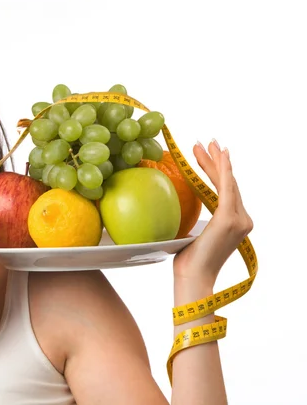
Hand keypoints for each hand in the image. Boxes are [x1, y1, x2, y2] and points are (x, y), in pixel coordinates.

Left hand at [173, 139, 252, 286]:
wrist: (192, 277)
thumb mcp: (191, 234)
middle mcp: (242, 220)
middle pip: (228, 183)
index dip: (218, 171)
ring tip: (207, 144)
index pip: (226, 191)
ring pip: (227, 182)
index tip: (209, 154)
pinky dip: (222, 170)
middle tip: (208, 142)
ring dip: (216, 161)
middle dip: (217, 161)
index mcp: (234, 223)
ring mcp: (239, 220)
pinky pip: (226, 189)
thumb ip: (194, 218)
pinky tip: (219, 156)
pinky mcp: (229, 219)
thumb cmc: (187, 261)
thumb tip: (175, 203)